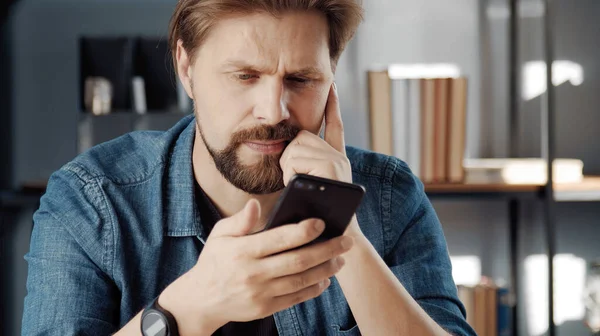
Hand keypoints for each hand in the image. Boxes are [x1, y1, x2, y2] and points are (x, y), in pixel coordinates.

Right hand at [158, 199, 353, 335]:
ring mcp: (260, 293)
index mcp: (243, 251)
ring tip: (340, 259)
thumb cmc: (215, 261)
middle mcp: (253, 273)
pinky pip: (296, 298)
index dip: (303, 231)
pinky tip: (325, 279)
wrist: (201, 300)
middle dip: (326, 250)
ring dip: (325, 270)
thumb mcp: (219, 235)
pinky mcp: (265, 308)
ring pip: (301, 281)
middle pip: (298, 261)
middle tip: (346, 241)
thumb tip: (256, 205)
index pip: (279, 239)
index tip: (322, 223)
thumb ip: (240, 221)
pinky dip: (314, 289)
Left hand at [279, 83, 362, 236]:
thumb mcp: (312, 187)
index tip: (333, 84)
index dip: (333, 105)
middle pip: (300, 138)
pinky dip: (291, 174)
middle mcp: (339, 156)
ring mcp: (337, 161)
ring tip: (300, 187)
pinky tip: (301, 185)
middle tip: (296, 180)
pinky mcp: (332, 168)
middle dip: (289, 158)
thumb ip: (304, 168)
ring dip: (288, 169)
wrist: (335, 239)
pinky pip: (297, 161)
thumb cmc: (318, 217)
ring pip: (294, 150)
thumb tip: (286, 154)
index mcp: (335, 158)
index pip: (334, 125)